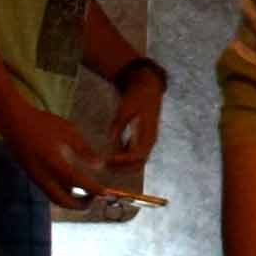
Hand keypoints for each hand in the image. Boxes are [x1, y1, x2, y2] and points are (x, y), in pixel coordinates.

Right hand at [0, 96, 117, 210]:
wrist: (14, 122)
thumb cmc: (43, 123)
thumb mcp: (68, 131)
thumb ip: (84, 150)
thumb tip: (100, 165)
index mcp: (53, 162)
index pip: (76, 181)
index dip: (92, 189)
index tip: (105, 192)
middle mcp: (43, 175)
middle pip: (63, 201)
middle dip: (81, 205)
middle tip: (96, 198)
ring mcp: (36, 178)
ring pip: (55, 198)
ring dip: (72, 201)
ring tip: (87, 194)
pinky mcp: (32, 177)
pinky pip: (49, 192)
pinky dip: (63, 194)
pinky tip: (73, 186)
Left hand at [104, 69, 168, 185]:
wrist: (149, 85)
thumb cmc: (137, 96)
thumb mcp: (125, 109)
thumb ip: (118, 126)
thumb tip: (108, 142)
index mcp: (149, 134)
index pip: (136, 155)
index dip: (122, 161)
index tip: (107, 160)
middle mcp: (150, 140)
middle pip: (139, 163)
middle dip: (122, 169)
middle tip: (105, 167)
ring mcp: (148, 140)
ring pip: (137, 161)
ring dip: (123, 166)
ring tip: (106, 165)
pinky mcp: (143, 137)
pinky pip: (134, 154)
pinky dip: (124, 158)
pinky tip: (111, 156)